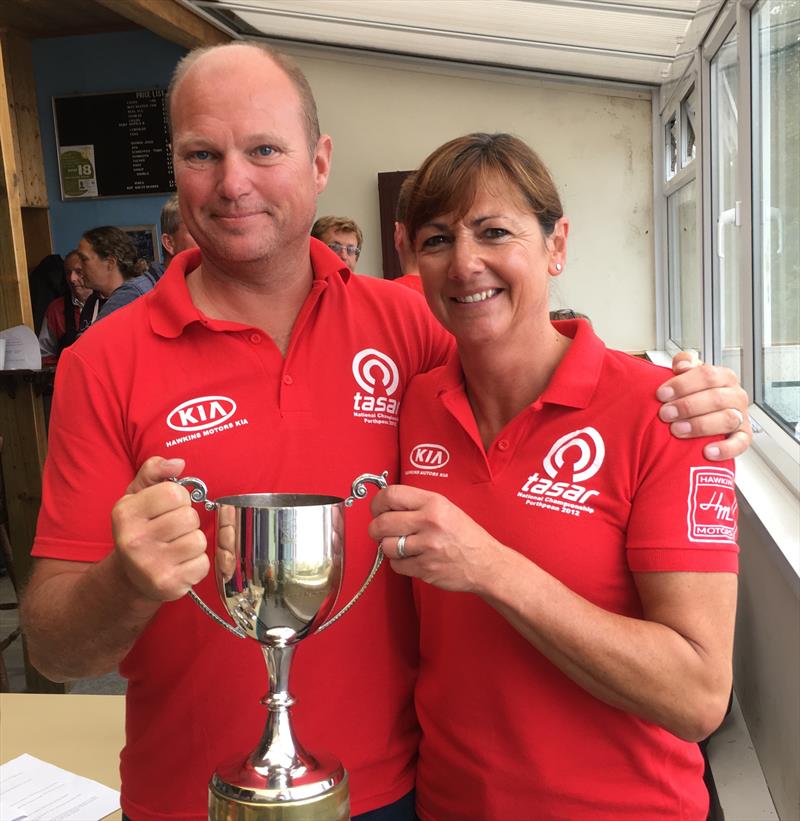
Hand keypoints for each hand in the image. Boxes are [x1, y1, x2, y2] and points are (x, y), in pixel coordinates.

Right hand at [111, 456, 208, 601]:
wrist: (131, 577)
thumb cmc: (140, 529)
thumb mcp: (138, 496)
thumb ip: (154, 471)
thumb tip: (178, 463)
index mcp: (126, 513)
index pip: (175, 493)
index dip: (179, 498)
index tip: (168, 508)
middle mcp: (134, 540)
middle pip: (189, 517)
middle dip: (187, 521)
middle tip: (172, 530)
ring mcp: (150, 565)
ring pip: (198, 540)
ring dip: (193, 542)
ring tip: (175, 546)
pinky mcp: (168, 585)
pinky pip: (202, 563)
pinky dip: (196, 563)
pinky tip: (179, 563)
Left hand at [368, 485, 501, 592]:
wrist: (485, 563)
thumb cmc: (464, 535)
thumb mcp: (445, 508)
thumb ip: (416, 504)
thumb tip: (384, 504)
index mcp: (434, 503)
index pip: (391, 495)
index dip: (377, 502)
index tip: (377, 509)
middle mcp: (430, 523)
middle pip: (382, 523)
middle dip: (375, 528)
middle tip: (380, 530)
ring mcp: (428, 547)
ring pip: (386, 546)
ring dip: (389, 547)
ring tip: (403, 546)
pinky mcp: (425, 569)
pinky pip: (396, 565)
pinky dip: (400, 563)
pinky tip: (413, 558)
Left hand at [657, 352, 751, 460]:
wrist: (704, 415)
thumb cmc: (695, 395)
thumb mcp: (688, 376)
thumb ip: (685, 363)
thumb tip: (682, 364)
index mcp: (723, 377)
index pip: (706, 375)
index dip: (682, 384)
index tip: (662, 394)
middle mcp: (735, 395)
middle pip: (716, 397)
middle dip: (687, 406)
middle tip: (665, 413)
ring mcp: (741, 416)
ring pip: (727, 419)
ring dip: (700, 425)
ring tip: (677, 430)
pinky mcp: (743, 437)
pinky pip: (740, 443)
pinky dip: (725, 448)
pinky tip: (707, 451)